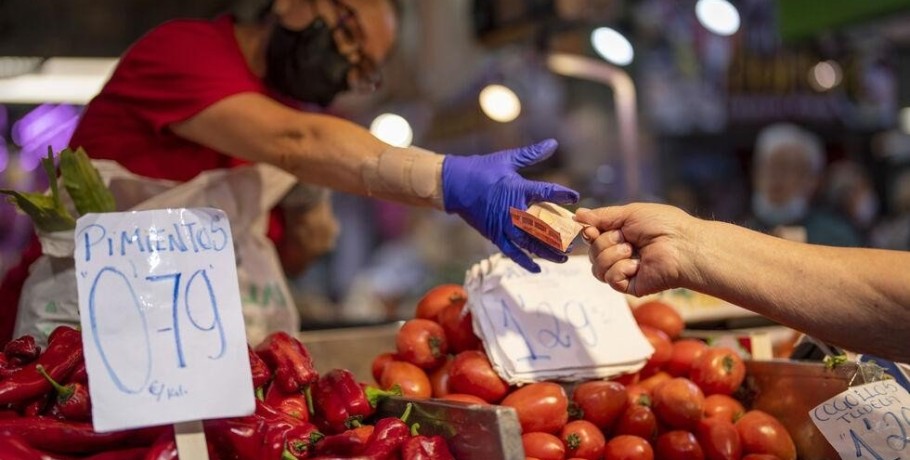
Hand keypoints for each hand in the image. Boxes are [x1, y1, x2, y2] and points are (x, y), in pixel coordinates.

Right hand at [442, 139, 578, 271]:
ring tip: (563, 257)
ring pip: (530, 243)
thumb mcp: (507, 159)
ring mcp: (503, 225)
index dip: (562, 194)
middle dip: (561, 234)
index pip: (546, 192)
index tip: (575, 197)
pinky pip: (512, 252)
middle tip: (575, 240)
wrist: (454, 185)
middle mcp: (513, 210)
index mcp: (518, 189)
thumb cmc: (481, 169)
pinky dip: (524, 261)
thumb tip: (553, 143)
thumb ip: (531, 154)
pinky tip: (538, 268)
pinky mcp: (494, 235)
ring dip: (548, 251)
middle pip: (543, 226)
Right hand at [575, 203, 694, 295]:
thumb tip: (577, 214)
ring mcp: (624, 271)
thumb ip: (602, 216)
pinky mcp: (629, 286)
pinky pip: (610, 279)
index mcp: (621, 235)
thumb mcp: (629, 213)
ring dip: (612, 255)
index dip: (588, 233)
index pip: (592, 238)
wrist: (682, 245)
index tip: (591, 230)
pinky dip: (620, 269)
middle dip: (605, 242)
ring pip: (597, 267)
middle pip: (591, 252)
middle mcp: (620, 253)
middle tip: (626, 238)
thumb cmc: (663, 225)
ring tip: (632, 250)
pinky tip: (637, 265)